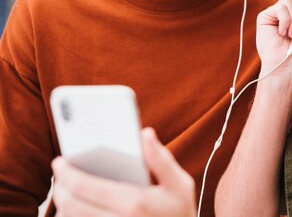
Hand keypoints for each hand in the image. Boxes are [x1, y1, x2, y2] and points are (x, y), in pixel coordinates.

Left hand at [52, 128, 195, 216]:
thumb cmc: (181, 212)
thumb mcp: (180, 184)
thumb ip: (161, 159)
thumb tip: (145, 133)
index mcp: (133, 202)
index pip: (85, 187)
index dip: (66, 173)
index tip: (59, 161)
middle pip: (71, 205)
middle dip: (60, 188)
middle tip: (60, 174)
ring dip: (64, 205)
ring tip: (67, 189)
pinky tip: (78, 207)